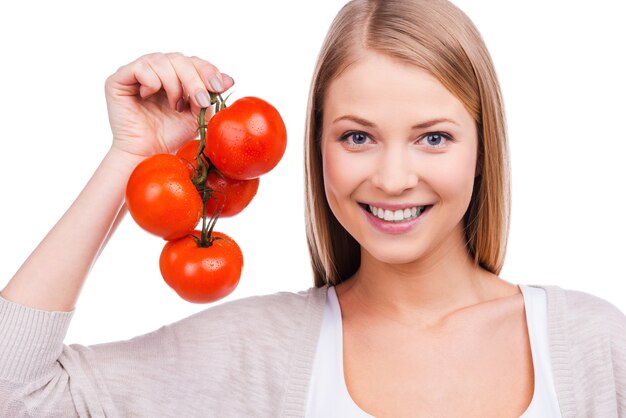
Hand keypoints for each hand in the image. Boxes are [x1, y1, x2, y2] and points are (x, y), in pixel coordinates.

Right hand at [105, 52, 234, 157]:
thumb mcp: (198, 115)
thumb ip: (210, 96)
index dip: (207, 70)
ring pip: (160, 60)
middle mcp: (155, 70)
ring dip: (173, 84)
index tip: (218, 87)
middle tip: (201, 101)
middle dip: (194, 79)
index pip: (192, 61)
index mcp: (175, 76)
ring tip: (175, 105)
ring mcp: (136, 73)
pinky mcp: (118, 80)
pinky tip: (149, 96)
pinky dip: (151, 81)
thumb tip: (229, 79)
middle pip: (179, 59)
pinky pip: (139, 67)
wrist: (149, 155)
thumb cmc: (172, 136)